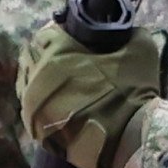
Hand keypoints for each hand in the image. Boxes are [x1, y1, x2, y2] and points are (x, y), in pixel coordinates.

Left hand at [17, 24, 161, 167]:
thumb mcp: (139, 49)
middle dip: (46, 56)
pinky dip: (41, 103)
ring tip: (61, 85)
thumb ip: (128, 32)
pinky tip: (56, 104)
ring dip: (40, 80)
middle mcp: (37, 75)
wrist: (130, 138)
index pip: (45, 34)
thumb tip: (124, 29)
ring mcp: (32, 103)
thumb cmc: (133, 91)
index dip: (58, 35)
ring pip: (27, 82)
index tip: (70, 41)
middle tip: (66, 63)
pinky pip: (30, 108)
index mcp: (57, 51)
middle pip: (32, 57)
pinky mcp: (34, 127)